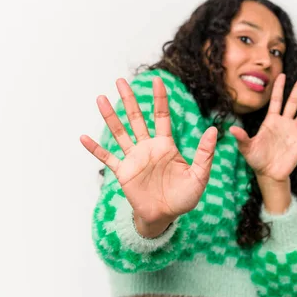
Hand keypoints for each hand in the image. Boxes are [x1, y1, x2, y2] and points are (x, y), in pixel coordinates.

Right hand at [80, 77, 217, 226]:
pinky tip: (83, 137)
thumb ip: (205, 154)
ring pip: (120, 132)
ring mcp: (134, 159)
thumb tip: (214, 130)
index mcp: (166, 145)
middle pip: (136, 118)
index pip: (161, 116)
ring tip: (101, 98)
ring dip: (110, 116)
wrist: (165, 217)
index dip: (159, 99)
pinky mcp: (124, 172)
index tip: (157, 80)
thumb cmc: (183, 197)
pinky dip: (95, 149)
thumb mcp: (199, 176)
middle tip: (120, 80)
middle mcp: (148, 148)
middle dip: (129, 99)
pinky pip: (107, 158)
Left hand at [229, 74, 296, 181]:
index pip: (276, 101)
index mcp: (271, 121)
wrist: (269, 174)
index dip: (278, 88)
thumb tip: (231, 129)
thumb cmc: (257, 160)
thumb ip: (241, 137)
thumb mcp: (247, 148)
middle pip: (293, 103)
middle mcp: (284, 123)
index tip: (281, 75)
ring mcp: (294, 132)